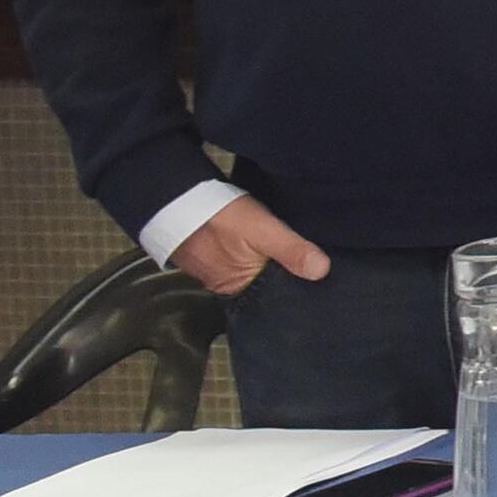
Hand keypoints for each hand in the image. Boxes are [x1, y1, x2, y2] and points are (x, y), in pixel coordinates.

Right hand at [163, 194, 326, 299]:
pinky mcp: (208, 256)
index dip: (296, 288)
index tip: (321, 282)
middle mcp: (225, 285)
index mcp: (238, 286)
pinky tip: (262, 245)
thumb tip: (322, 271)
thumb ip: (291, 251)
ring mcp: (215, 270)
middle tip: (313, 265)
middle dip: (284, 276)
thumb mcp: (263, 230)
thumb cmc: (219, 216)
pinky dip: (250, 255)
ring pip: (250, 272)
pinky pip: (235, 260)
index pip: (274, 297)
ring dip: (267, 264)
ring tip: (294, 255)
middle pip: (262, 285)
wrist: (175, 199)